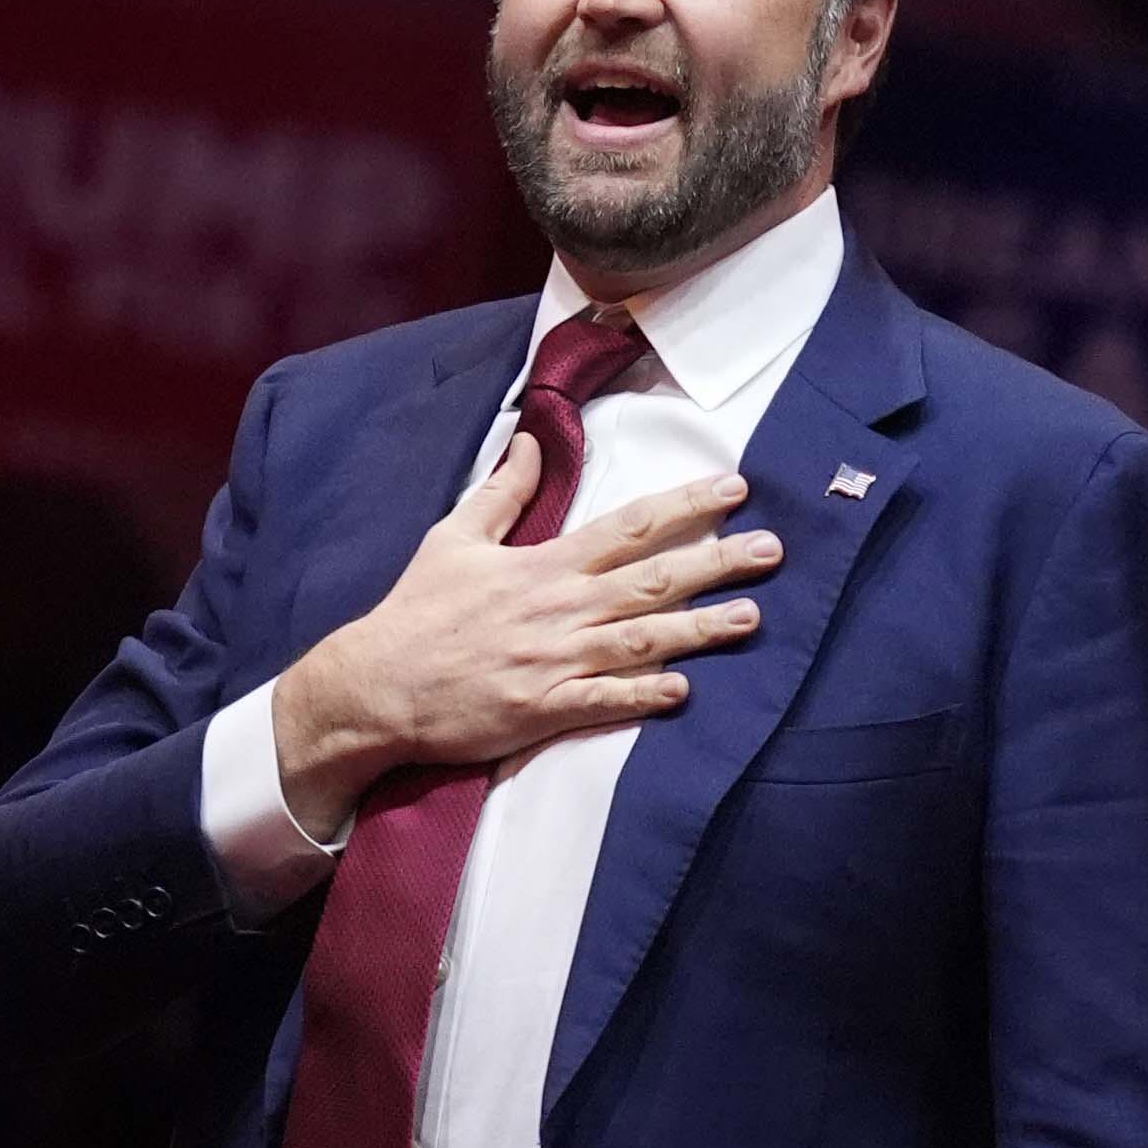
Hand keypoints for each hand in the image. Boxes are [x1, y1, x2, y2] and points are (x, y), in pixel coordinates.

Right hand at [271, 433, 779, 833]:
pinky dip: (644, 694)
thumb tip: (527, 437)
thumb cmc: (416, 612)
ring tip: (752, 616)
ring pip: (641, 640)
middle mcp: (558, 609)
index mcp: (543, 566)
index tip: (733, 488)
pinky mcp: (541, 710)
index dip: (685, 505)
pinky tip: (686, 690)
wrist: (375, 687)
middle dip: (715, 561)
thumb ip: (501, 491)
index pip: (628, 526)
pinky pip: (604, 701)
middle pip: (652, 580)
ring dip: (700, 629)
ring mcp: (554, 662)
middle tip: (772, 549)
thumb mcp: (453, 538)